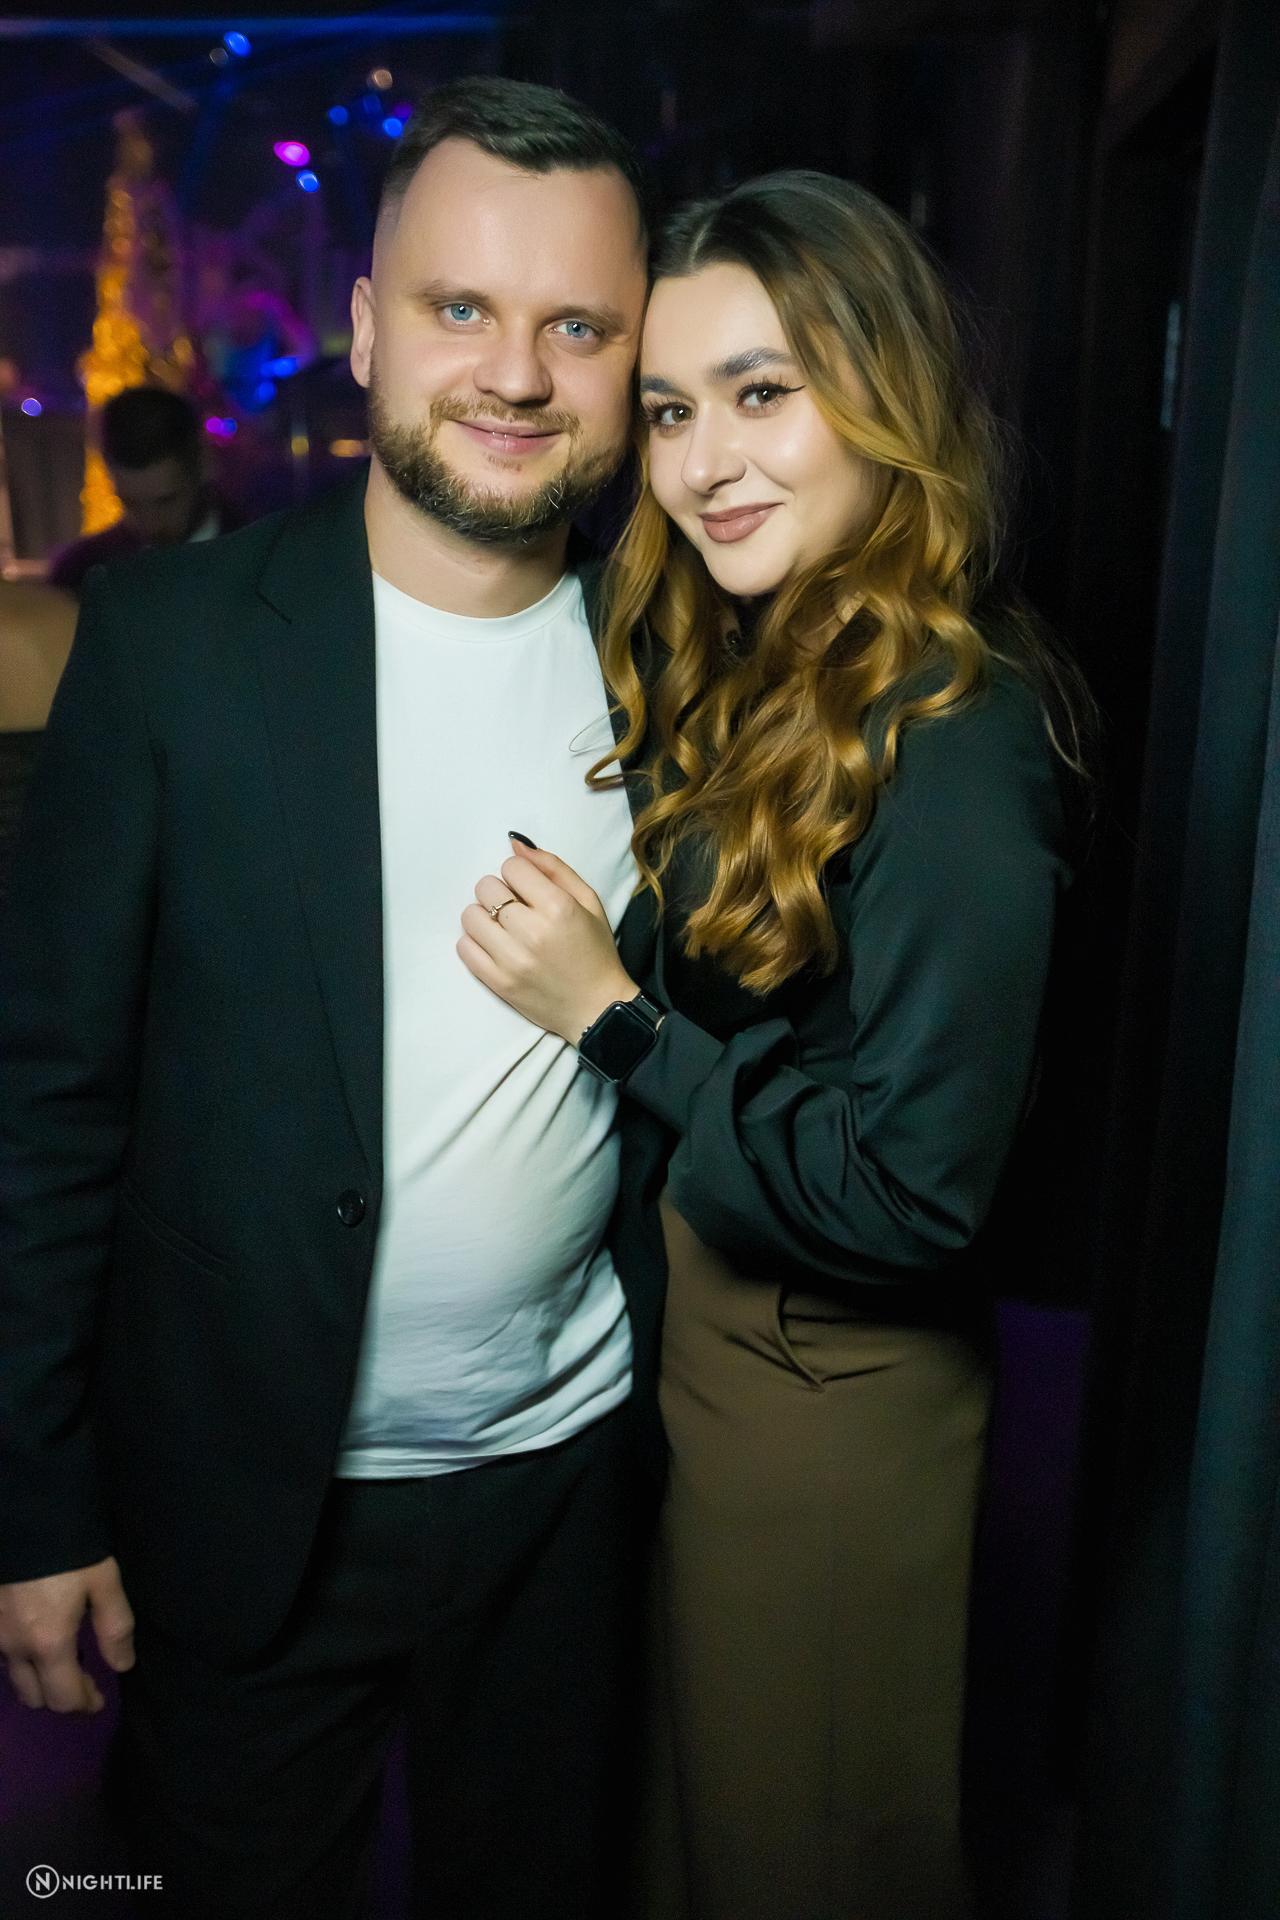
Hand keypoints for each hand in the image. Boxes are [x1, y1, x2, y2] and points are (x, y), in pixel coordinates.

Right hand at [0, 1556, 134, 1712]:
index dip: (84, 1705)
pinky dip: (22, 1659)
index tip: (99, 1699)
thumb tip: (122, 1666)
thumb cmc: (70, 1547)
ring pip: (15, 1678)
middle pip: (35, 1697)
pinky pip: (3, 1654)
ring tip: (63, 1662)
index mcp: (48, 1644)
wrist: (25, 1512)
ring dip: (39, 1681)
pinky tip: (39, 1639)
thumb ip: (114, 1628)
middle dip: (60, 1697)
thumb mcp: (104, 1582)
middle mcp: (14, 1648)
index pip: (63, 1698)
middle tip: (83, 1683)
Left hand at [459, 840, 637, 1043]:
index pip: (511, 867)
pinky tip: (496, 946)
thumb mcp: (589, 901)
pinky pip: (464, 947)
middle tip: (517, 909)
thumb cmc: (595, 952)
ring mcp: (512, 960)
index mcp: (559, 908)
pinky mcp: (498, 982)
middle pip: (486, 887)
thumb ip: (553, 868)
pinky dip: (475, 942)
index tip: (529, 889)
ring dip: (484, 916)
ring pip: (470, 916)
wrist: (597, 1008)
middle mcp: (533, 932)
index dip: (518, 874)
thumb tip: (515, 844)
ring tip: (505, 928)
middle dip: (500, 892)